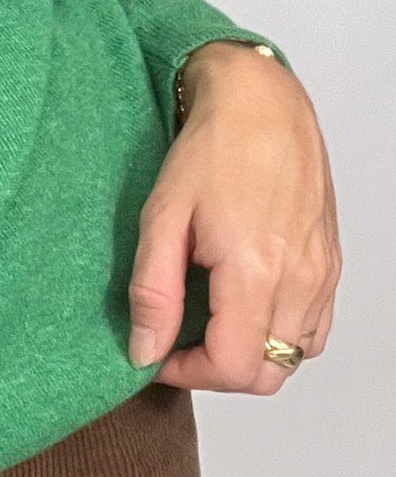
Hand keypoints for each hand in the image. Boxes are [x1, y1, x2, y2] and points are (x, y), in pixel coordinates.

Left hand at [128, 40, 340, 391]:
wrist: (261, 102)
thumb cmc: (213, 148)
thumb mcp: (162, 217)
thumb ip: (153, 292)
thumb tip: (145, 349)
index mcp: (257, 271)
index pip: (235, 368)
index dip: (189, 373)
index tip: (157, 352)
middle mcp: (301, 279)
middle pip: (269, 374)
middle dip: (218, 371)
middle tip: (179, 342)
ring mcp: (323, 273)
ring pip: (295, 355)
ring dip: (251, 354)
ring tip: (209, 321)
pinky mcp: (330, 263)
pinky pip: (315, 327)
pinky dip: (281, 334)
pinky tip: (245, 304)